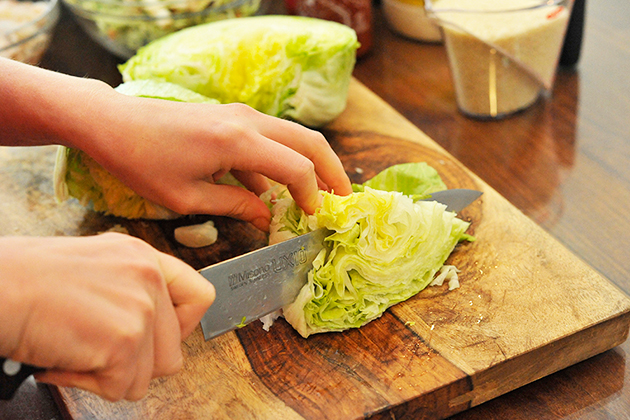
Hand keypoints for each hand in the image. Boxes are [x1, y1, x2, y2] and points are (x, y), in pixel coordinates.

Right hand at [0, 233, 214, 400]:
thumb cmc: (26, 278)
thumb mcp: (96, 265)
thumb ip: (131, 289)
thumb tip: (150, 329)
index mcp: (143, 257)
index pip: (199, 296)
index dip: (182, 327)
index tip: (155, 338)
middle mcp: (148, 278)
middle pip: (172, 350)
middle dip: (132, 361)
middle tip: (95, 351)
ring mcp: (140, 309)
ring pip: (147, 375)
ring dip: (108, 375)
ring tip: (74, 352)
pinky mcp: (124, 341)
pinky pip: (120, 388)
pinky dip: (85, 384)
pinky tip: (61, 360)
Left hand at [82, 94, 352, 230]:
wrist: (113, 123)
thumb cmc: (142, 163)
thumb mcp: (187, 197)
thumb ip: (235, 205)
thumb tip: (267, 218)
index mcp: (239, 142)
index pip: (297, 167)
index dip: (312, 195)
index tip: (314, 218)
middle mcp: (248, 121)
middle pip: (309, 141)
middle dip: (332, 171)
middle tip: (344, 199)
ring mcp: (241, 115)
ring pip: (294, 135)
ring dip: (311, 163)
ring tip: (318, 195)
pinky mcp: (232, 117)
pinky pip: (269, 138)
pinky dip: (280, 161)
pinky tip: (271, 191)